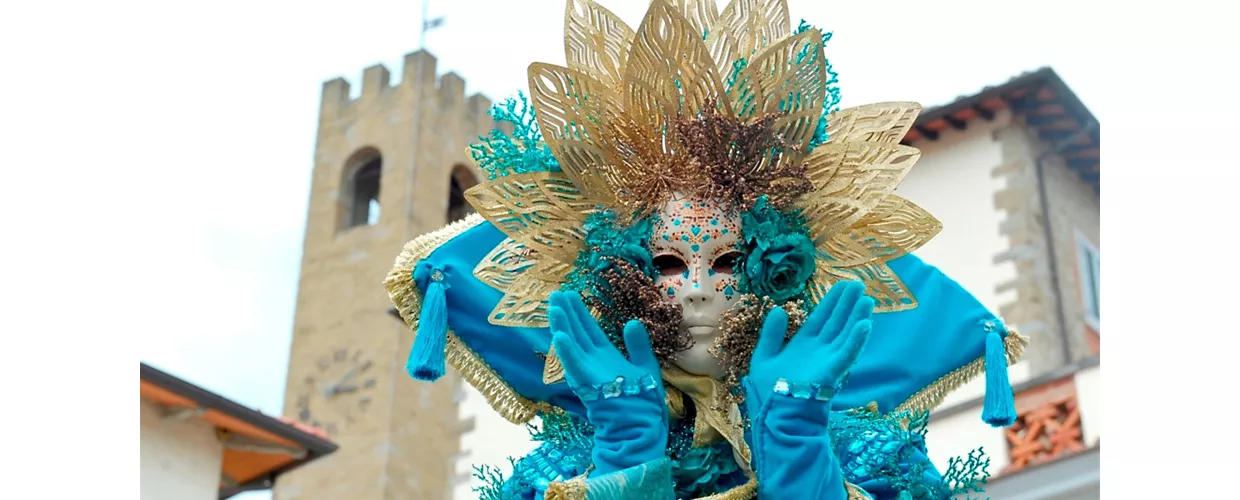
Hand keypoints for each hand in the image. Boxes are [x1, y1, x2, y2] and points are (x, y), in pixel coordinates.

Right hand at [548, 290, 667, 474]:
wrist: (641, 428)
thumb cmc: (643, 403)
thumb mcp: (645, 368)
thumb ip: (638, 346)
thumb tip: (631, 321)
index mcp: (607, 358)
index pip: (590, 331)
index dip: (581, 313)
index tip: (571, 294)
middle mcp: (594, 363)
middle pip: (578, 333)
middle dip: (568, 313)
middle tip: (556, 293)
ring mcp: (588, 374)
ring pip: (572, 346)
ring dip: (563, 326)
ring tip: (554, 306)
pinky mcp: (587, 385)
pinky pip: (575, 366)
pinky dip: (567, 352)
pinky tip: (560, 335)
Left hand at [745, 280, 873, 419]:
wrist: (777, 416)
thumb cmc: (769, 391)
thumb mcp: (764, 358)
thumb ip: (771, 335)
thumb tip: (779, 309)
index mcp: (802, 346)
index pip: (820, 319)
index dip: (831, 302)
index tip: (841, 285)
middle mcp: (819, 350)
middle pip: (836, 322)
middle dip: (846, 304)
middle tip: (858, 284)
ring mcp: (828, 360)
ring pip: (845, 334)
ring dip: (856, 316)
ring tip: (867, 298)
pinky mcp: (834, 371)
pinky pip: (847, 353)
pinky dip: (856, 340)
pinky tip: (865, 324)